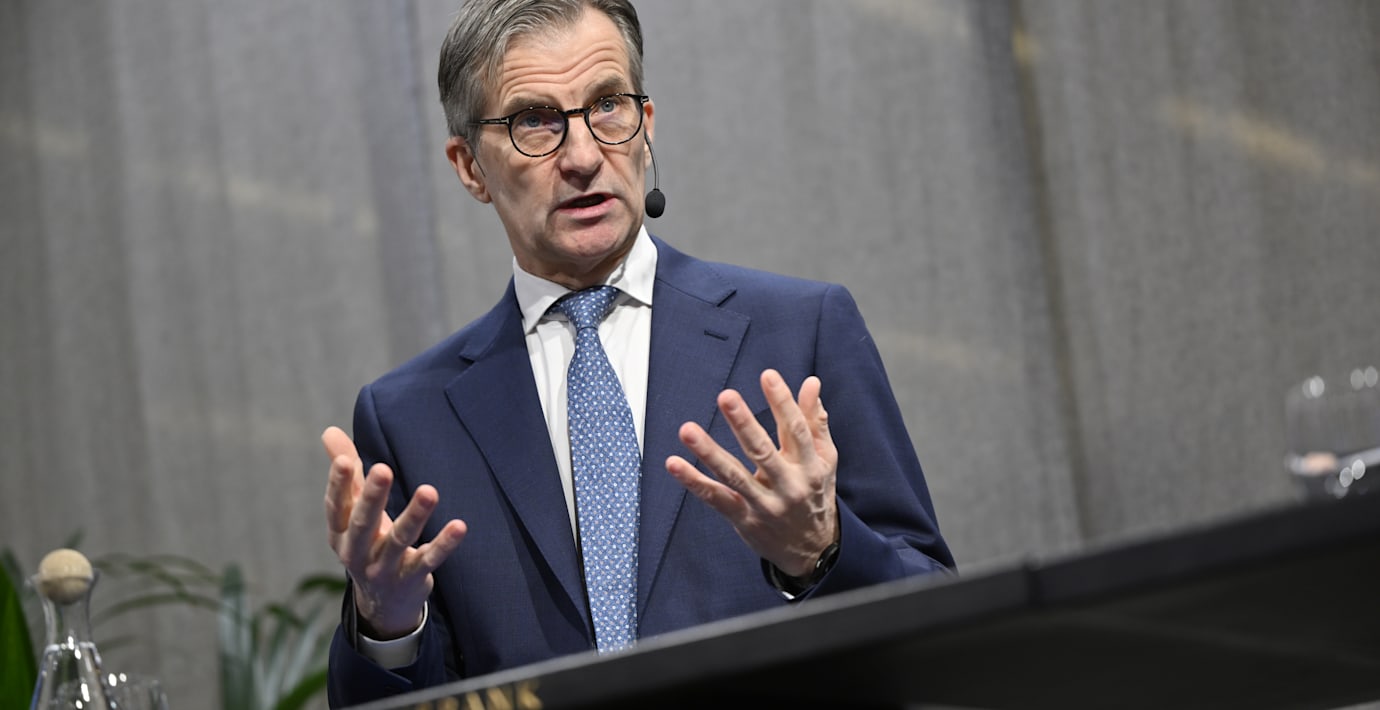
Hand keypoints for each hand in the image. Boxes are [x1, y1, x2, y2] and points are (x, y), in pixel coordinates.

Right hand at [321, 426, 466, 638]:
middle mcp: (357, 552)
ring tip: (429, 491)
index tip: (345, 461)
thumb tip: (329, 430)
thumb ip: (347, 473)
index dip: (338, 485)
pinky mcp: (412, 578)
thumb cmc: (367, 543)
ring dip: (414, 516)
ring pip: (399, 540)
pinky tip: (459, 525)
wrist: (381, 605)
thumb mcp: (352, 513)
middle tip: (383, 469)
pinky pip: (429, 559)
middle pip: (363, 524)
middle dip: (372, 497)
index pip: (336, 507)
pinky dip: (444, 544)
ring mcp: (384, 568)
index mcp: (339, 533)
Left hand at [665, 370, 838, 577]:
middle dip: (744, 423)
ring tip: (687, 430)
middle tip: (726, 397)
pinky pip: (716, 498)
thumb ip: (815, 421)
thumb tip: (811, 384)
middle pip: (763, 451)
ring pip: (734, 476)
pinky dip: (694, 482)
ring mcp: (764, 504)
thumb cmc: (815, 495)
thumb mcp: (824, 460)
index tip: (767, 376)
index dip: (783, 402)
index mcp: (810, 466)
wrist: (814, 551)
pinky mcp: (744, 519)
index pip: (796, 430)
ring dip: (709, 452)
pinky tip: (674, 464)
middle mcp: (788, 486)